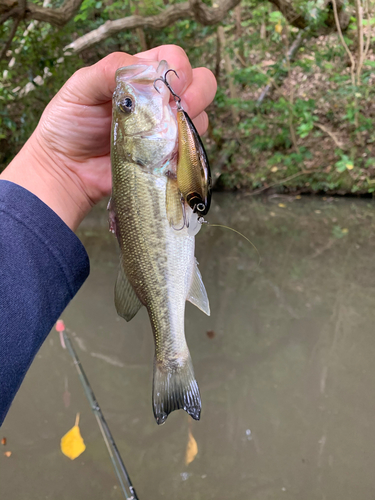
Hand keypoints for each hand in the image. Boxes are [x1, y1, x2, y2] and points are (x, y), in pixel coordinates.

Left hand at [1, 46, 216, 229]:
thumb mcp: (80, 88)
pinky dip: (187, 148)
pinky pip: (191, 149)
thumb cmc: (69, 124)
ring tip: (168, 132)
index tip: (169, 86)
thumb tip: (144, 68)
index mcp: (140, 77)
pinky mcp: (168, 156)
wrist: (67, 169)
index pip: (174, 59)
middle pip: (200, 84)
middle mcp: (159, 100)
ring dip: (191, 122)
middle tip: (179, 108)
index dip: (179, 69)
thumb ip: (109, 70)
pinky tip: (168, 151)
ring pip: (200, 117)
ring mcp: (166, 130)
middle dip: (197, 92)